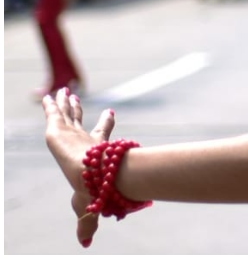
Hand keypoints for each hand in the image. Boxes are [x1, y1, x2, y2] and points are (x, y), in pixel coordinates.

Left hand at [43, 88, 115, 247]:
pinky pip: (53, 112)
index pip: (102, 135)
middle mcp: (87, 139)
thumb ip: (85, 222)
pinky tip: (48, 96)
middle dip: (79, 109)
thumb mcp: (87, 208)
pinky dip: (50, 104)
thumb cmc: (95, 191)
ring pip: (68, 113)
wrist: (94, 175)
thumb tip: (84, 244)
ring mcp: (73, 133)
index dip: (106, 123)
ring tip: (63, 92)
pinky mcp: (57, 130)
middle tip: (77, 99)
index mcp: (97, 153)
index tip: (111, 112)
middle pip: (82, 120)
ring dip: (65, 102)